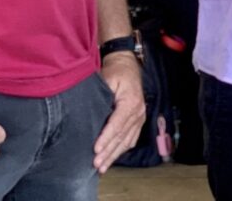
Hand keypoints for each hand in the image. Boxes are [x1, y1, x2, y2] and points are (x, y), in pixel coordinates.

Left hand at [93, 53, 145, 173]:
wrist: (127, 65)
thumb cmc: (116, 71)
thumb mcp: (107, 79)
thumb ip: (102, 96)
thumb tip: (91, 114)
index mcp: (131, 101)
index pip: (117, 124)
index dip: (106, 137)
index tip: (96, 149)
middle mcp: (138, 112)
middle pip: (122, 136)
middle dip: (108, 152)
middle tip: (96, 164)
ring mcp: (140, 117)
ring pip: (127, 141)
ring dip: (114, 155)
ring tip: (102, 167)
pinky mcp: (138, 121)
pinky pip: (131, 139)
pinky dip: (121, 150)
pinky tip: (112, 158)